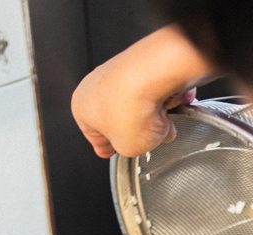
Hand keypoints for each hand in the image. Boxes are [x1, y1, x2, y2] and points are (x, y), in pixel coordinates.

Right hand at [71, 24, 214, 157]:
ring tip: (163, 124)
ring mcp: (118, 72)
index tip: (109, 151)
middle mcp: (95, 86)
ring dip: (155, 119)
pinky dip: (164, 101)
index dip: (105, 146)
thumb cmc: (132, 108)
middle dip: (137, 132)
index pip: (94, 135)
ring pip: (140, 106)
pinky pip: (155, 91)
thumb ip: (129, 149)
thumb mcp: (127, 149)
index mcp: (82, 108)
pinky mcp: (141, 65)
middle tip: (147, 139)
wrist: (153, 77)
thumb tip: (137, 142)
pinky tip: (170, 107)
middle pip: (120, 119)